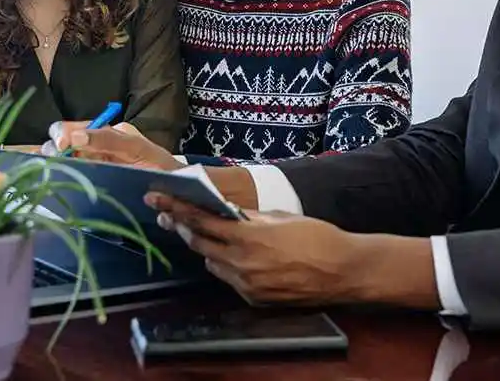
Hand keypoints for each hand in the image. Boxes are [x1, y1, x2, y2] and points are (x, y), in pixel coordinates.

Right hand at [51, 121, 181, 170]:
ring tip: (54, 170)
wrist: (176, 189)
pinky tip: (54, 179)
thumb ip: (108, 139)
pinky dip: (59, 177)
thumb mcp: (136, 148)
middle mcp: (94, 148)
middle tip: (57, 160)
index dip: (60, 135)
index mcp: (104, 133)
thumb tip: (74, 137)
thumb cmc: (158, 165)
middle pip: (60, 144)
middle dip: (52, 150)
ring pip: (61, 162)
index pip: (71, 128)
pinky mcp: (93, 183)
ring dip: (53, 164)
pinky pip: (71, 178)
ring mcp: (92, 166)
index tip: (61, 147)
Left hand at [147, 193, 365, 305]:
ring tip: (207, 234)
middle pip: (199, 243)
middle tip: (171, 215)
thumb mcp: (280, 216)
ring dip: (207, 247)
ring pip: (212, 263)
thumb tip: (226, 211)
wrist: (343, 271)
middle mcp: (240, 264)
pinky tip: (236, 256)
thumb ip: (248, 217)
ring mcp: (246, 285)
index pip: (200, 220)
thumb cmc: (317, 236)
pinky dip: (227, 265)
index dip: (176, 208)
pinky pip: (230, 279)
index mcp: (247, 237)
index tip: (156, 199)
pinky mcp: (253, 300)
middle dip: (183, 227)